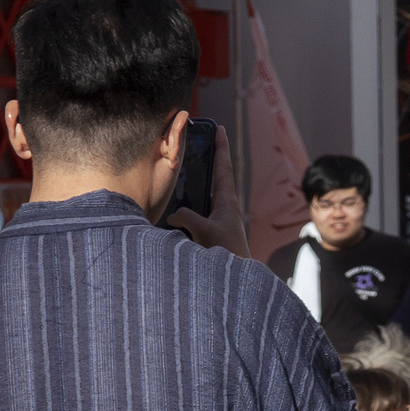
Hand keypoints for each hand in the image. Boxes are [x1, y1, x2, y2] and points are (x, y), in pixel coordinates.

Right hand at [168, 127, 250, 258]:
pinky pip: (200, 211)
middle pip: (216, 176)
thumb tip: (174, 216)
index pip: (224, 167)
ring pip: (207, 194)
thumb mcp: (204, 232)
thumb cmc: (226, 254)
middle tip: (201, 142)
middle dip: (210, 159)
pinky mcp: (214, 232)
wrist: (235, 281)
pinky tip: (178, 206)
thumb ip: (187, 218)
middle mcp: (225, 207)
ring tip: (185, 169)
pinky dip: (190, 204)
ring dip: (198, 181)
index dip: (222, 147)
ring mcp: (220, 219)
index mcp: (228, 202)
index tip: (220, 128)